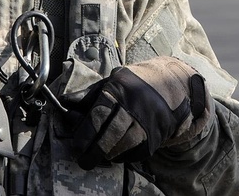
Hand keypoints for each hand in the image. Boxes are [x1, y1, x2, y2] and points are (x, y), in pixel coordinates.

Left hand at [71, 56, 212, 168]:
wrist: (172, 86)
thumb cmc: (136, 84)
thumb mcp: (114, 80)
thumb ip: (91, 94)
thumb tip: (66, 103)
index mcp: (119, 91)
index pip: (98, 116)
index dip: (85, 133)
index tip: (76, 144)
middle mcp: (132, 107)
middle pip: (109, 134)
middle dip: (93, 150)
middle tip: (83, 159)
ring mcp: (145, 123)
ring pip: (122, 146)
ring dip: (107, 155)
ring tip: (97, 158)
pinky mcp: (154, 136)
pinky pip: (135, 152)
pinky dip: (122, 156)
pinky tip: (114, 156)